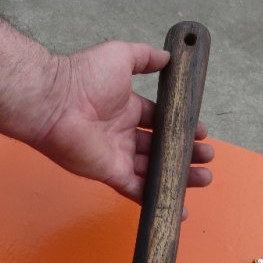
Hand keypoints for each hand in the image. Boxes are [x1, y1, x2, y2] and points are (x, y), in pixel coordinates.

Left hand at [33, 41, 213, 212]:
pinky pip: (136, 190)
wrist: (55, 102)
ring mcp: (117, 156)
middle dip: (185, 153)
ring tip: (203, 177)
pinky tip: (176, 207)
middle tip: (206, 157)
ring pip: (153, 171)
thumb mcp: (121, 56)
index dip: (180, 127)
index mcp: (126, 108)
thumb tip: (168, 57)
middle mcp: (123, 134)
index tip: (201, 132)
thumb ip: (145, 57)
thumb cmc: (83, 77)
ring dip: (178, 176)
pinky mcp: (110, 174)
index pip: (159, 121)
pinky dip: (156, 199)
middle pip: (160, 148)